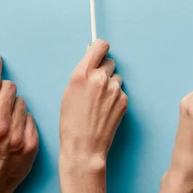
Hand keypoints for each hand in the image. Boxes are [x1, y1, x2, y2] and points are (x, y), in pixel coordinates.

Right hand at [59, 39, 127, 192]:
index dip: (100, 48)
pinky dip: (115, 98)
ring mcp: (114, 89)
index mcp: (81, 74)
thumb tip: (92, 61)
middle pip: (109, 61)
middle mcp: (99, 78)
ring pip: (116, 77)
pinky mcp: (123, 100)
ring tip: (99, 102)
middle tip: (97, 84)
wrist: (84, 147)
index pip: (99, 46)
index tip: (99, 52)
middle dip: (105, 70)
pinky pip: (121, 91)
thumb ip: (82, 74)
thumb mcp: (68, 92)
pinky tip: (106, 110)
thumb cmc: (72, 123)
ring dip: (111, 84)